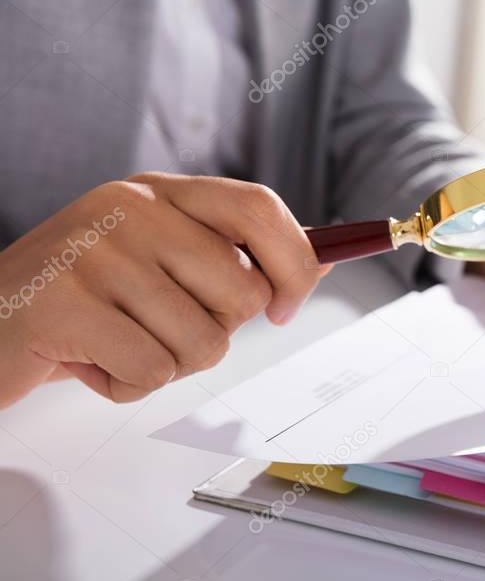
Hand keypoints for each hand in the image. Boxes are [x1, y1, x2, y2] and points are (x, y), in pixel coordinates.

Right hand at [0, 173, 324, 406]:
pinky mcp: (64, 303)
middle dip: (214, 333)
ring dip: (168, 364)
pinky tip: (88, 362)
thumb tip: (324, 260)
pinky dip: (127, 386)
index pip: (259, 209)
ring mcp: (95, 251)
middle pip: (244, 292)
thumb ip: (238, 259)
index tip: (288, 308)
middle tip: (154, 326)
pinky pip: (153, 371)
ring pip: (204, 342)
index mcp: (160, 194)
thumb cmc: (83, 302)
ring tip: (115, 343)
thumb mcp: (161, 264)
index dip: (294, 263)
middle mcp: (130, 208)